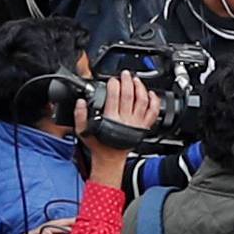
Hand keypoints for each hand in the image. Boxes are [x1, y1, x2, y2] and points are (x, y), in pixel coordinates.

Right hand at [83, 66, 160, 187]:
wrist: (110, 159)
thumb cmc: (98, 145)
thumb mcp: (83, 132)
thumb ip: (80, 116)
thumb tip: (81, 102)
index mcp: (111, 119)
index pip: (114, 97)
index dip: (113, 85)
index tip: (112, 80)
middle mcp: (125, 120)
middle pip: (129, 95)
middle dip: (127, 81)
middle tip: (125, 74)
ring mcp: (136, 123)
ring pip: (142, 101)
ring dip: (140, 88)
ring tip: (136, 80)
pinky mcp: (143, 127)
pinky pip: (153, 113)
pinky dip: (154, 102)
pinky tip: (151, 94)